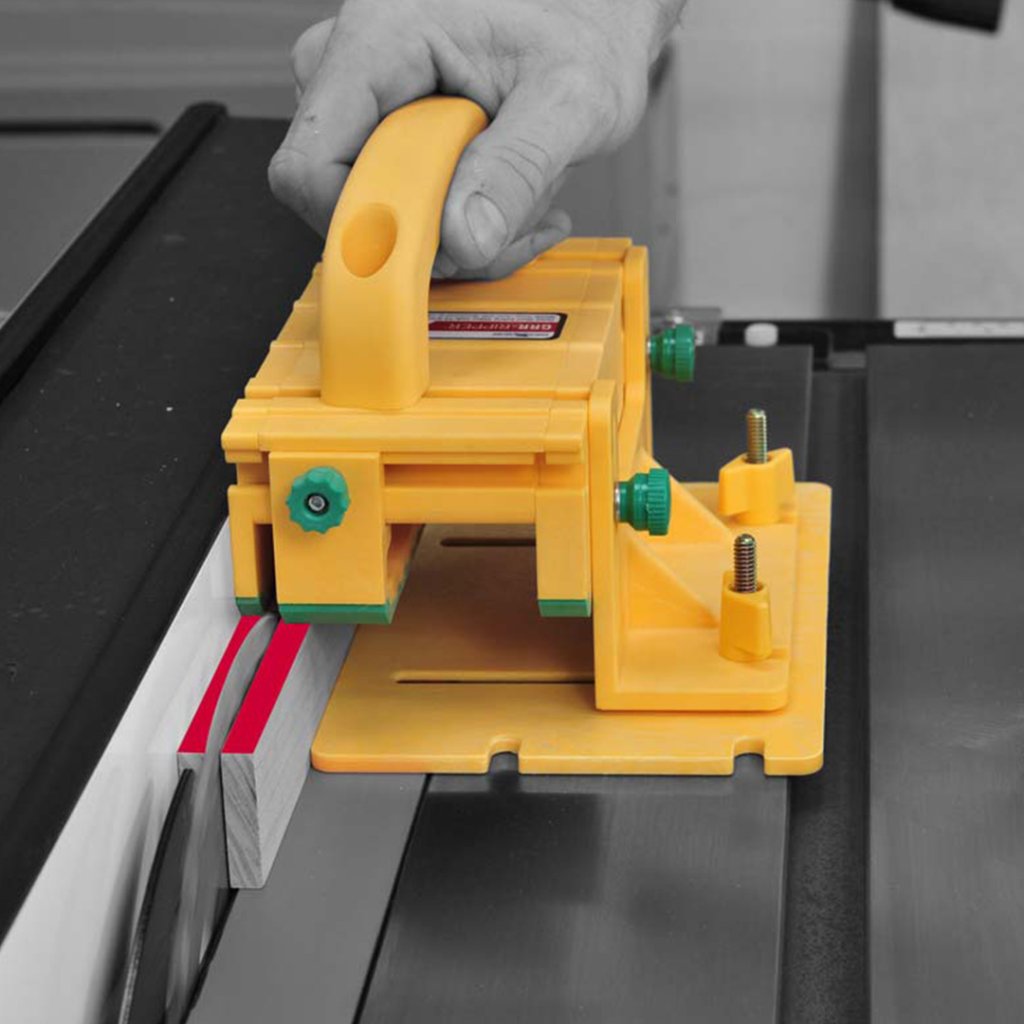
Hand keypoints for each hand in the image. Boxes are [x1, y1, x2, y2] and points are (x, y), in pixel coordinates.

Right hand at [270, 0, 683, 277]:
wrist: (593, 10)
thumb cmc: (585, 23)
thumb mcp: (573, 99)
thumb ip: (517, 171)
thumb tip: (463, 241)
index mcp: (382, 36)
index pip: (310, 165)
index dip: (360, 229)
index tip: (428, 252)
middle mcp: (357, 61)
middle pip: (343, 196)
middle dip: (428, 234)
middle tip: (504, 219)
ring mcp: (368, 96)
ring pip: (378, 210)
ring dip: (455, 231)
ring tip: (519, 190)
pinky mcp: (388, 126)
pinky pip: (403, 203)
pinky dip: (460, 224)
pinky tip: (506, 198)